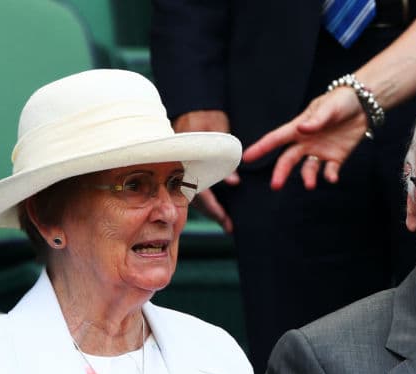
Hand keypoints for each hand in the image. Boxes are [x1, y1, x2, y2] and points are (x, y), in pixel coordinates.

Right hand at [173, 110, 239, 232]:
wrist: (193, 104)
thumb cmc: (205, 118)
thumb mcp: (218, 137)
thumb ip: (226, 160)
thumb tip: (234, 183)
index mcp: (186, 163)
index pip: (199, 192)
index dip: (213, 208)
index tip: (226, 221)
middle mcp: (181, 169)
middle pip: (196, 199)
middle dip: (213, 214)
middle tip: (229, 227)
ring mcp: (181, 169)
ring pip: (193, 195)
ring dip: (209, 208)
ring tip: (225, 220)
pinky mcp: (185, 167)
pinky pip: (193, 186)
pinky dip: (205, 197)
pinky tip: (217, 204)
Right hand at [242, 88, 367, 189]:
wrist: (363, 105)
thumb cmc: (341, 101)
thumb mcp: (328, 107)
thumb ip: (316, 120)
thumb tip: (301, 129)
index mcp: (298, 128)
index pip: (275, 139)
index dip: (260, 148)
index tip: (245, 159)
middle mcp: (306, 142)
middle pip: (288, 159)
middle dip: (281, 172)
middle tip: (276, 185)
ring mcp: (320, 151)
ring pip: (308, 169)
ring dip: (307, 178)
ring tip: (309, 185)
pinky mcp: (336, 158)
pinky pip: (329, 171)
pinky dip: (329, 176)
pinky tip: (332, 178)